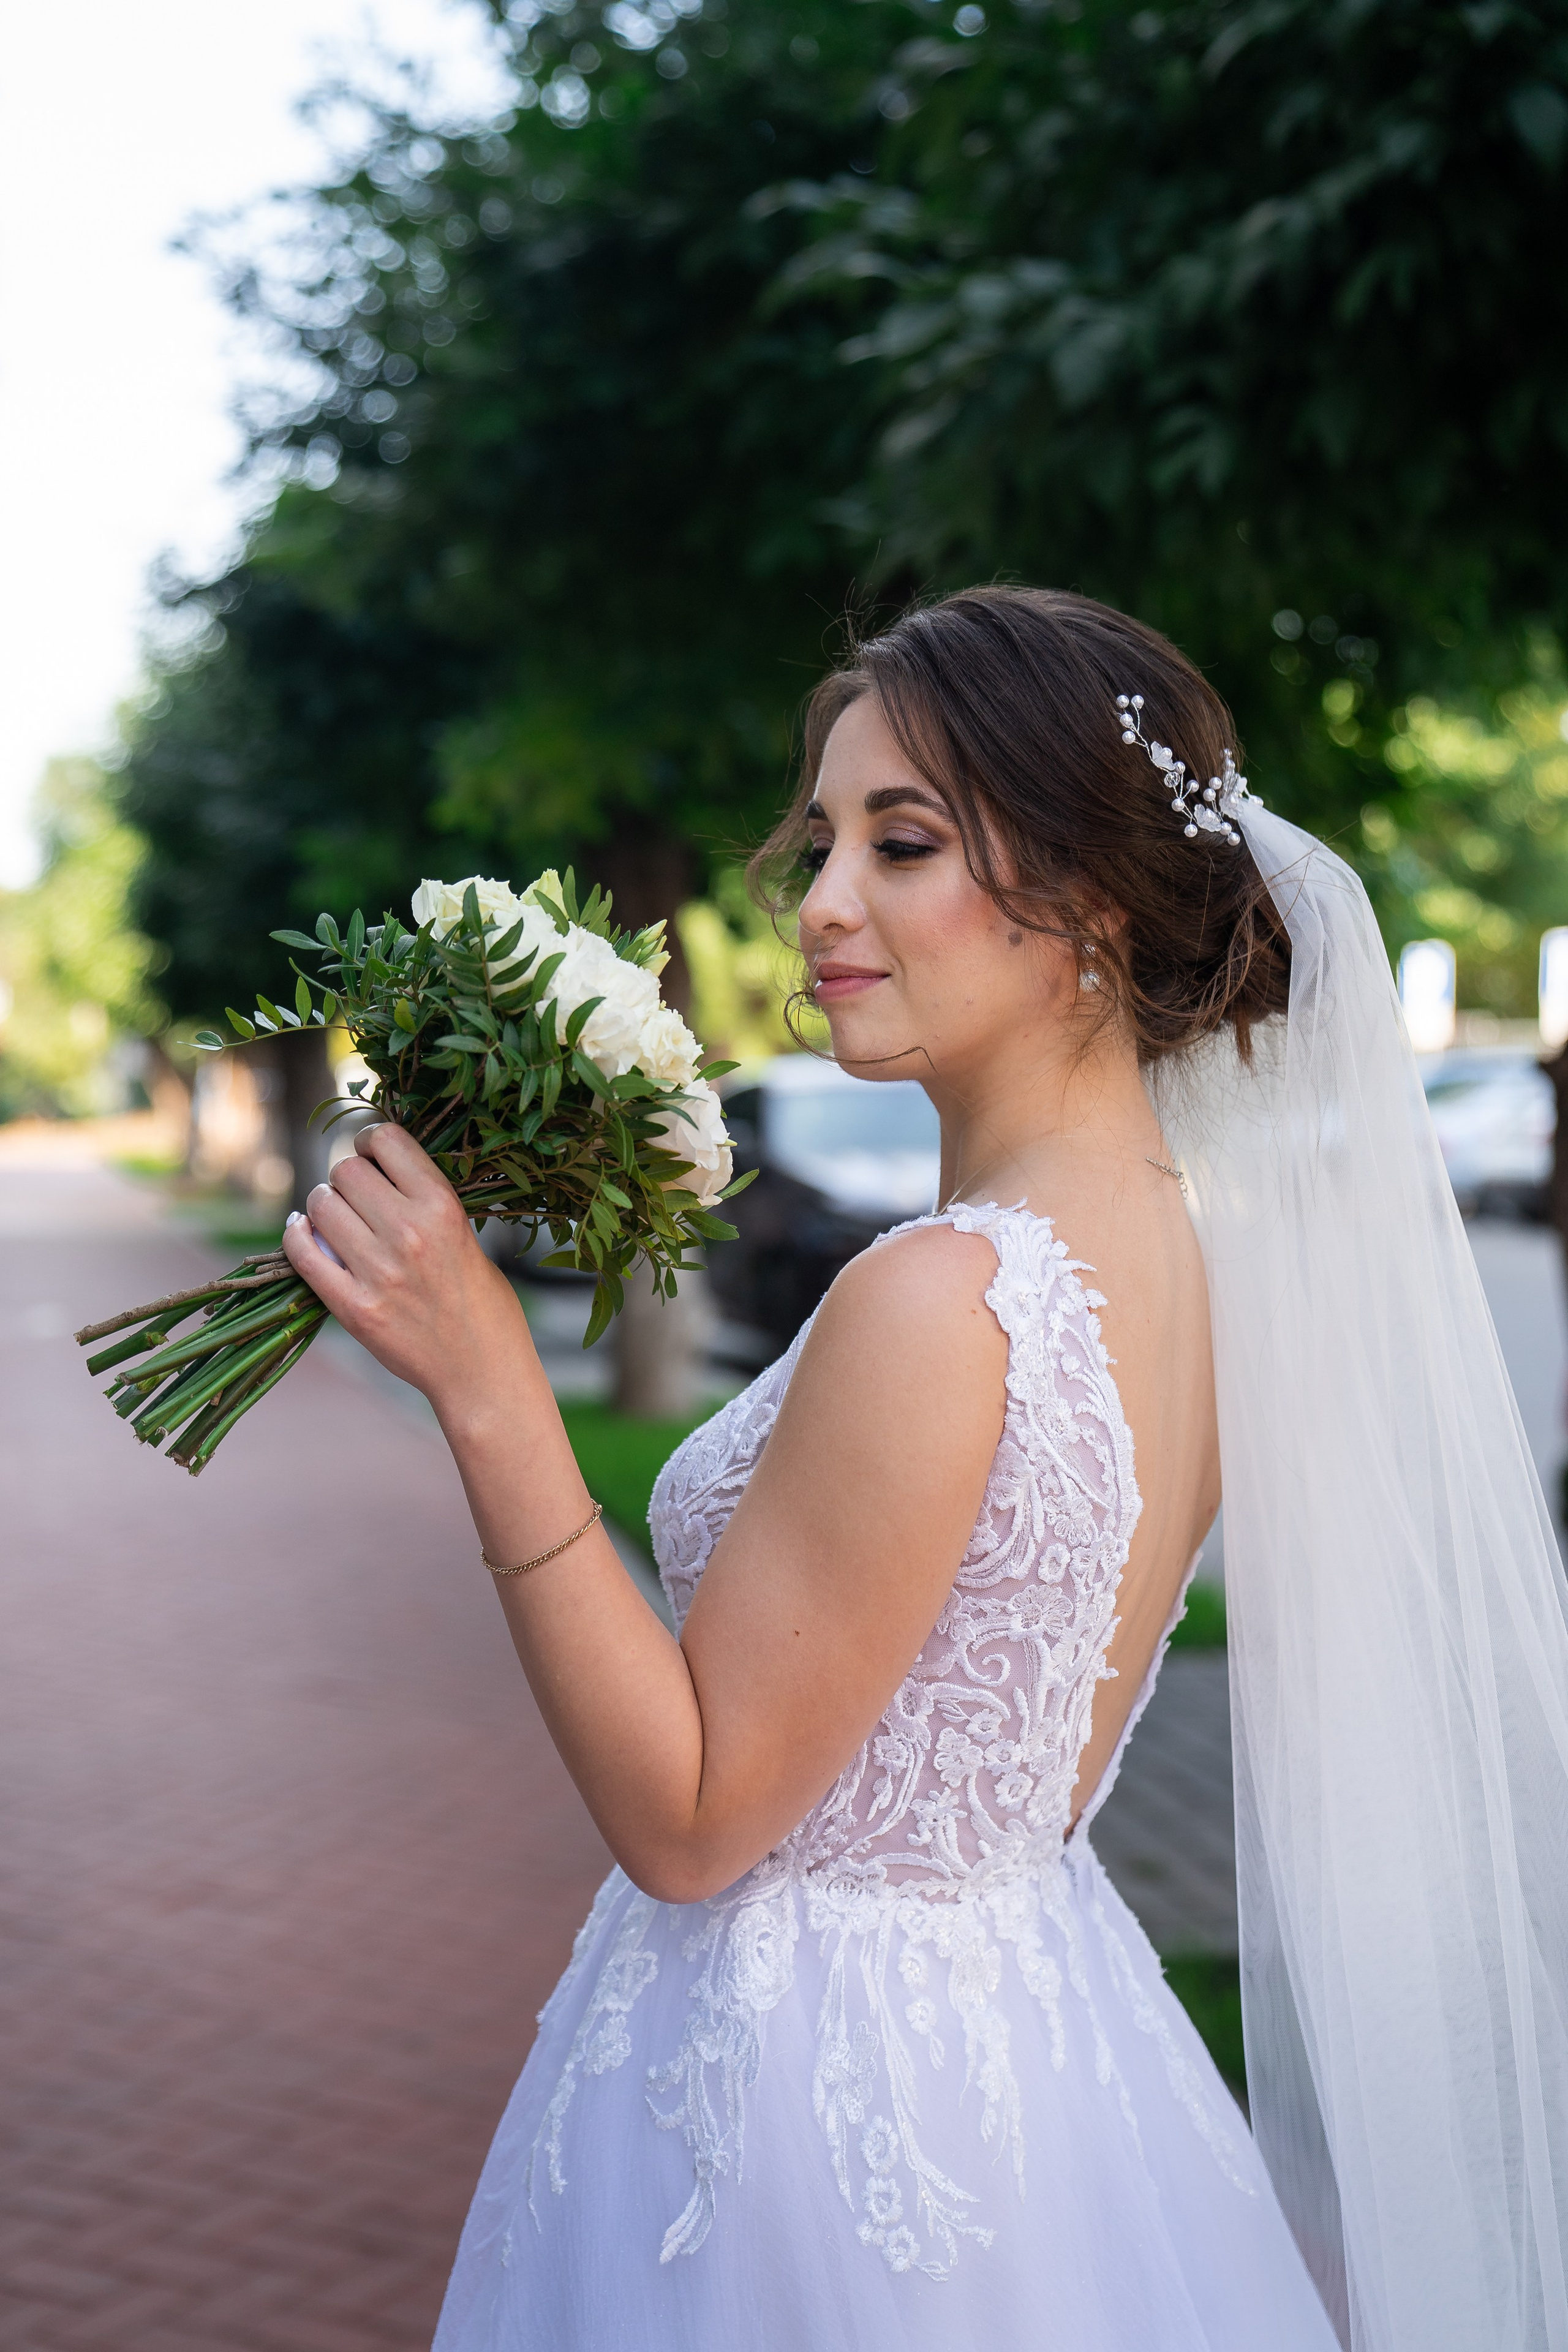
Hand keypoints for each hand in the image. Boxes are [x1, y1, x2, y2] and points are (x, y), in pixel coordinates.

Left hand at [281, 1123, 536, 1420]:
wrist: (481, 1370)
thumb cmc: (482, 1301)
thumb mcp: (468, 1236)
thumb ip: (424, 1203)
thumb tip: (374, 1169)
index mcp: (443, 1208)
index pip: (386, 1140)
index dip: (371, 1141)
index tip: (371, 1156)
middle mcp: (409, 1233)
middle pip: (347, 1171)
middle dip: (347, 1178)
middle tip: (355, 1197)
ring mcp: (378, 1272)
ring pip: (321, 1205)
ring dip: (323, 1205)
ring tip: (335, 1219)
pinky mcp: (354, 1307)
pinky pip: (302, 1252)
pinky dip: (297, 1236)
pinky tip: (305, 1235)